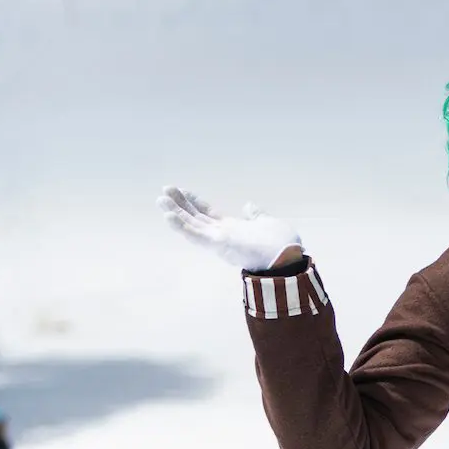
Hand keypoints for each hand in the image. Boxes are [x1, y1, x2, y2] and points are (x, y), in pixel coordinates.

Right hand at [159, 187, 304, 272]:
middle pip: (196, 217)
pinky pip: (196, 235)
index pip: (208, 213)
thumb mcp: (267, 223)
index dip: (195, 202)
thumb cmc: (279, 243)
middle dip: (180, 204)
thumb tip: (248, 206)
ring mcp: (218, 240)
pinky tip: (168, 215)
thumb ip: (255, 215)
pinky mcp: (218, 245)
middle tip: (165, 190)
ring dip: (175, 213)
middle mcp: (222, 234)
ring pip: (192, 225)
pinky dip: (181, 226)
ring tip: (161, 199)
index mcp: (232, 228)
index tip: (183, 191)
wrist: (286, 258)